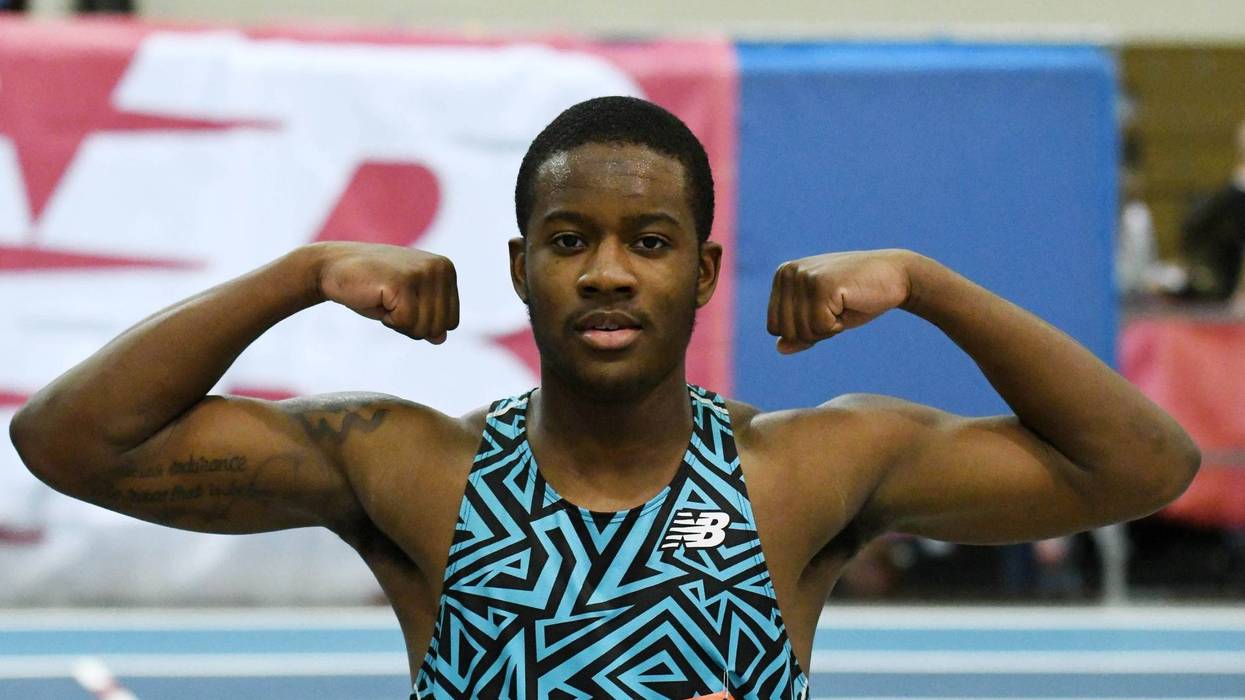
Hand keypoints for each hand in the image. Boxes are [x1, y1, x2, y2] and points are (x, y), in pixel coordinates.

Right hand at [316, 243, 459, 342]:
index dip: (422, 323)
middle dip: (412, 325)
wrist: (333, 268)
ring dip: (399, 322)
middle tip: (391, 303)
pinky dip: (388, 320)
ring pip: (425, 327)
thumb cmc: (372, 288)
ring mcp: (423, 273)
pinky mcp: (404, 282)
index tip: (402, 304)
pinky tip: (377, 299)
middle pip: (440, 327)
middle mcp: (440, 268)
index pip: (451, 321)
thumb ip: (428, 319)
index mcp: (446, 270)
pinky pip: (406, 322)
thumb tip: (441, 338)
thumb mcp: (407, 304)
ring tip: (384, 299)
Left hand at [767, 250, 912, 353]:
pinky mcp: (821, 284)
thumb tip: (779, 348)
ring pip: (802, 332)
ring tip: (843, 305)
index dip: (804, 331)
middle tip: (837, 310)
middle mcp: (788, 272)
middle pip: (786, 331)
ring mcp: (803, 276)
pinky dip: (837, 325)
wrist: (895, 277)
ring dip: (828, 328)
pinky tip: (849, 303)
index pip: (774, 326)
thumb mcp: (824, 318)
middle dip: (815, 332)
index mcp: (783, 276)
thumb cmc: (858, 298)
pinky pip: (819, 327)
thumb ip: (800, 332)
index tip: (826, 311)